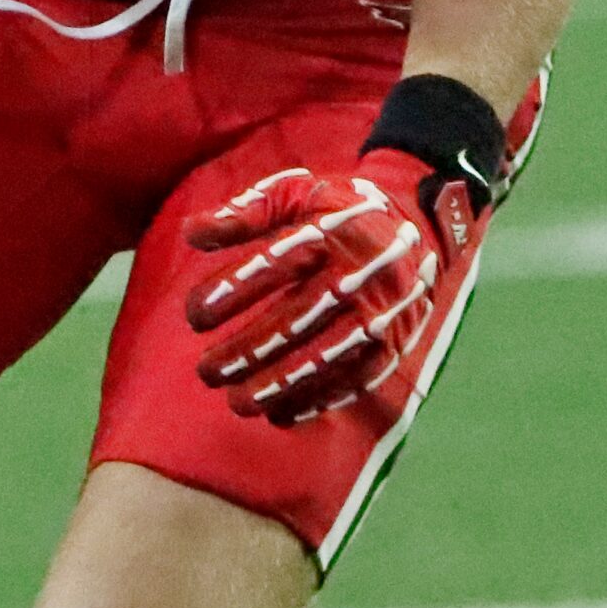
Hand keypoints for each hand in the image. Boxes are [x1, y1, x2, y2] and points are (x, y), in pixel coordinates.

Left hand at [183, 148, 478, 426]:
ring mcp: (380, 313)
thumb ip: (243, 213)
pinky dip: (319, 399)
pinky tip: (281, 414)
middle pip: (296, 319)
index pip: (274, 264)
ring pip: (325, 357)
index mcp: (328, 232)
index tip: (193, 315)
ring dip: (280, 385)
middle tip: (206, 372)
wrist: (416, 226)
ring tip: (237, 403)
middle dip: (248, 351)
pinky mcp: (395, 343)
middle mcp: (357, 274)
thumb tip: (190, 232)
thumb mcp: (294, 193)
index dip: (232, 291)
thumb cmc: (337, 211)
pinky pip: (356, 379)